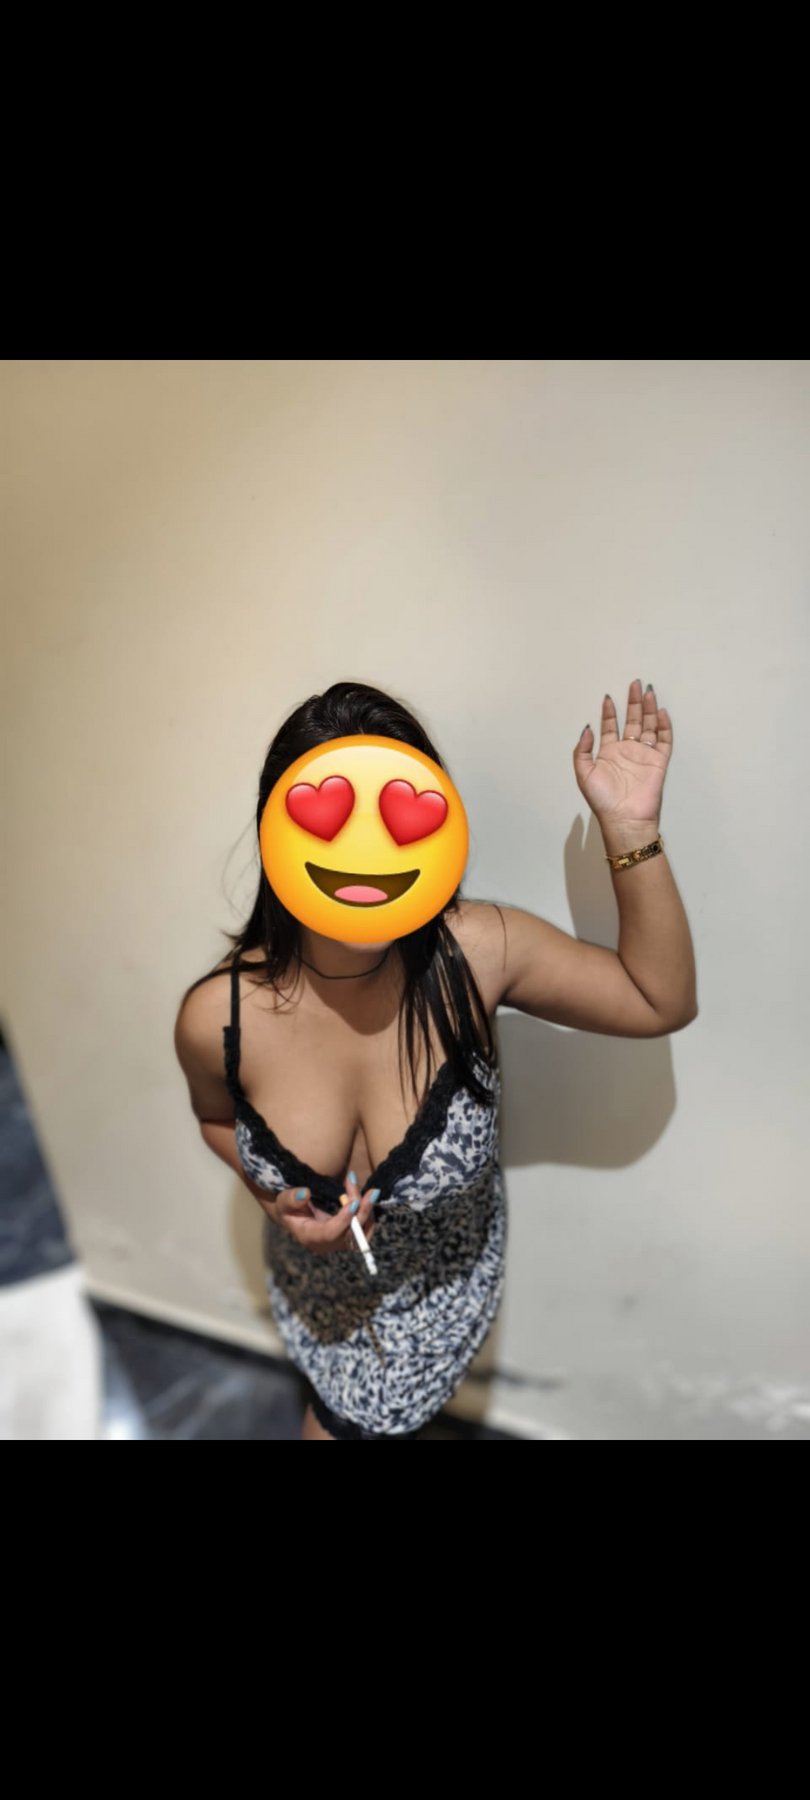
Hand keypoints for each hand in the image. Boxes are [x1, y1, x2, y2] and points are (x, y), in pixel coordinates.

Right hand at [255, 1164, 379, 1255]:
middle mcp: (328, 1245)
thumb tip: (305, 1193)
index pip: (331, 1233)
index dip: (344, 1219)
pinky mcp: (348, 1237)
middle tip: (372, 1192)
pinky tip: (367, 1198)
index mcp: (310, 1237)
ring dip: (369, 1212)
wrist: (294, 1216)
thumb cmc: (288, 1208)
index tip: (355, 1201)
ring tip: (371, 1192)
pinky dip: (369, 1214)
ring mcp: (340, 1243)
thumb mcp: (283, 1202)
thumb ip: (291, 1199)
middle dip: (363, 1212)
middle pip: (351, 1233)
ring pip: (363, 1233)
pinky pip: (366, 1230)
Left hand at [573, 678, 671, 829]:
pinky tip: (661, 712)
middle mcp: (627, 751)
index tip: (608, 697)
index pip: (610, 726)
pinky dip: (664, 726)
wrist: (624, 818)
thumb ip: (582, 750)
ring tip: (648, 691)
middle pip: (632, 721)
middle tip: (635, 683)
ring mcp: (644, 755)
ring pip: (648, 726)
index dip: (608, 712)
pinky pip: (664, 740)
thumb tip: (587, 727)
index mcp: (609, 753)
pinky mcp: (659, 762)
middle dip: (633, 702)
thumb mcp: (583, 774)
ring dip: (648, 709)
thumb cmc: (603, 800)